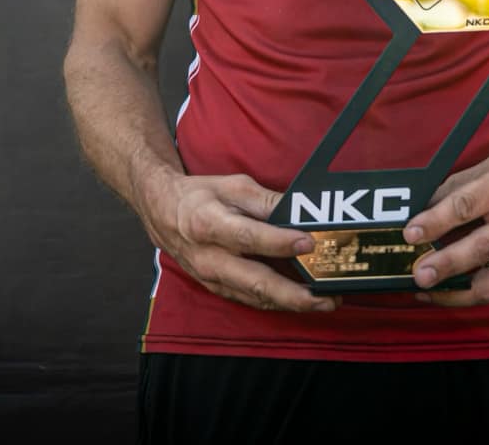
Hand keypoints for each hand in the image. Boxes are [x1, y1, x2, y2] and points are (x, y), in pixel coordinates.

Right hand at [140, 171, 340, 314]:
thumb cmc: (198, 196)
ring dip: (291, 303)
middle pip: (255, 281)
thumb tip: (299, 211)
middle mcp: (209, 258)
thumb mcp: (231, 186)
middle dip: (294, 294)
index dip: (280, 242)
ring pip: (255, 297)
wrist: (162, 213)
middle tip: (326, 296)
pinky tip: (300, 301)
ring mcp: (211, 278)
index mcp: (208, 224)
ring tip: (324, 301)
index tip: (309, 242)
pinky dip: (276, 303)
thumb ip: (265, 200)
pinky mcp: (215, 288)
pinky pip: (249, 300)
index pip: (249, 237)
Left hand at [402, 140, 488, 306]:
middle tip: (419, 274)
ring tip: (428, 292)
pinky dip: (467, 294)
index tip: (411, 234)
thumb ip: (450, 191)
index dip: (435, 221)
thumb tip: (418, 213)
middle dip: (446, 265)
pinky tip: (445, 292)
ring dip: (456, 293)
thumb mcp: (481, 168)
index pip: (465, 206)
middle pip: (479, 248)